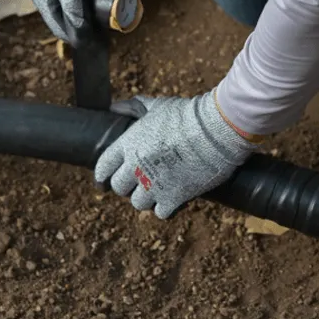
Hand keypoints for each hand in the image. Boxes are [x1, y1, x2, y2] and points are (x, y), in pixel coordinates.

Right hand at [30, 0, 117, 45]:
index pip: (60, 28)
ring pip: (83, 15)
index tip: (95, 47)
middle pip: (72, 23)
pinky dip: (100, 12)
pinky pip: (92, 4)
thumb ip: (74, 12)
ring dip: (94, 24)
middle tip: (105, 41)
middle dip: (86, 32)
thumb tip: (80, 38)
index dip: (77, 39)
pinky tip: (111, 18)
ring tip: (109, 32)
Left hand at [94, 91, 257, 218]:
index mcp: (128, 144)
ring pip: (138, 203)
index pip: (103, 167)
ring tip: (158, 190)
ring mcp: (153, 185)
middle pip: (119, 187)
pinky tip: (174, 199)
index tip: (104, 181)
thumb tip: (114, 107)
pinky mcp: (173, 198)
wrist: (215, 130)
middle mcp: (136, 167)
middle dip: (128, 185)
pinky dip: (166, 207)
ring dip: (147, 198)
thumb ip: (135, 107)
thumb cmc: (188, 115)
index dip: (103, 175)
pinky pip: (160, 212)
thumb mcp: (158, 106)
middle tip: (140, 182)